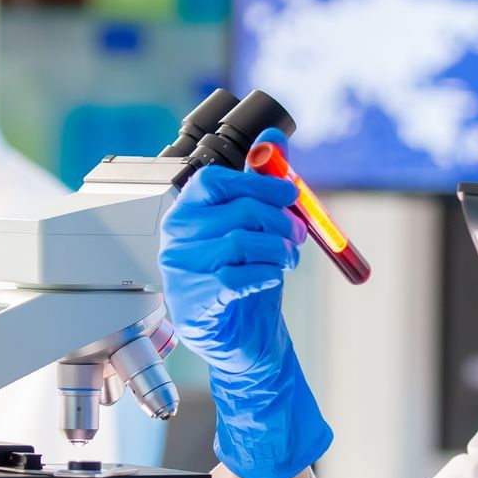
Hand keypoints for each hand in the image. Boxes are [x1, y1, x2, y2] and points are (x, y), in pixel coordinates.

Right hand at [159, 128, 331, 477]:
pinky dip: (264, 275)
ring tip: (289, 259)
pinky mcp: (192, 301)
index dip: (258, 182)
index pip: (215, 180)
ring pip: (241, 243)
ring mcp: (180, 270)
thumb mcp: (258, 227)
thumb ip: (262, 183)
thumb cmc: (247, 280)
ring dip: (278, 249)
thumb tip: (275, 137)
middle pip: (237, 211)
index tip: (291, 193)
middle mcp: (176, 237)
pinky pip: (236, 277)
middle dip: (281, 220)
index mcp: (187, 212)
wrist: (244, 340)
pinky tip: (269, 279)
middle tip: (300, 234)